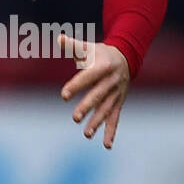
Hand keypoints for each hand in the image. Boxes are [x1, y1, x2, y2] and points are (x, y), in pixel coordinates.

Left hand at [57, 32, 129, 147]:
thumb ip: (73, 45)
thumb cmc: (100, 53)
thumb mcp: (88, 47)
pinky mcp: (118, 103)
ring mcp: (116, 94)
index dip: (76, 85)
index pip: (87, 77)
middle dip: (87, 107)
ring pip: (106, 110)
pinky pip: (115, 118)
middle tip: (74, 118)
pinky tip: (106, 145)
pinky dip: (111, 132)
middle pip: (98, 96)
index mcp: (103, 66)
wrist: (125, 57)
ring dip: (97, 122)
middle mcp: (111, 81)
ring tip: (86, 134)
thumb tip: (58, 38)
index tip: (64, 95)